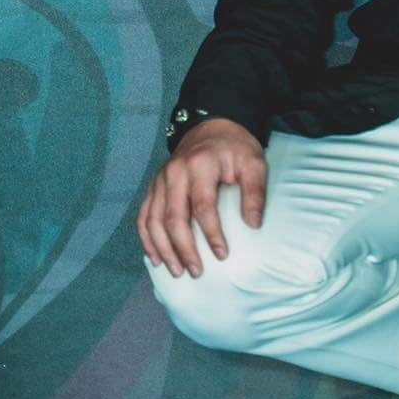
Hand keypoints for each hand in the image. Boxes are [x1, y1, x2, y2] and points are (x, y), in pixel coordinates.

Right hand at [137, 117, 265, 278]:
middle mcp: (175, 172)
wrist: (211, 127)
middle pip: (173, 217)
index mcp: (200, 165)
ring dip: (164, 249)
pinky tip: (155, 257)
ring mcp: (160, 179)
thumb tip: (253, 224)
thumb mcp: (253, 162)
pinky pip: (143, 215)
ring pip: (154, 220)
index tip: (222, 255)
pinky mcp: (154, 186)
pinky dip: (147, 238)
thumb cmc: (234, 148)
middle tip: (196, 272)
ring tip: (177, 271)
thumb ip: (255, 191)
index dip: (211, 234)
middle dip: (184, 248)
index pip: (203, 206)